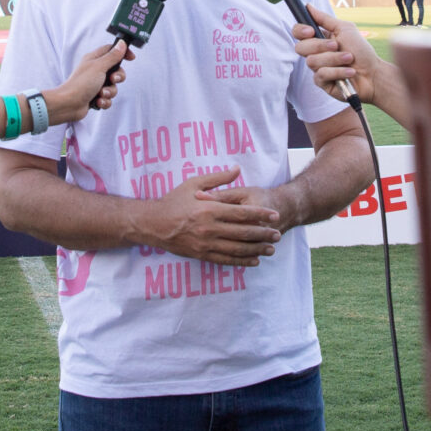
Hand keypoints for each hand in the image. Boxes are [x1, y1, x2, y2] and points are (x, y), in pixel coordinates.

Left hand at [47, 40, 131, 122]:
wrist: (68, 105)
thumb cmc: (81, 84)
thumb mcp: (99, 67)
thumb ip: (112, 56)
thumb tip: (122, 44)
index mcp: (94, 59)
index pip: (111, 50)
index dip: (122, 52)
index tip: (131, 58)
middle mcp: (95, 70)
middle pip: (116, 71)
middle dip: (118, 78)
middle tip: (112, 79)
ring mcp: (95, 84)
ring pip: (113, 87)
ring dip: (110, 92)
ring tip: (101, 94)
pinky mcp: (95, 96)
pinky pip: (108, 98)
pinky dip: (105, 101)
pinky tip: (97, 102)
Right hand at [138, 167, 280, 265]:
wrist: (152, 223)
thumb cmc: (173, 201)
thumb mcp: (193, 184)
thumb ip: (217, 178)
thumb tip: (237, 169)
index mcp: (210, 209)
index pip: (242, 212)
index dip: (260, 214)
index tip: (274, 216)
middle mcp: (209, 228)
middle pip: (243, 232)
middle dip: (263, 234)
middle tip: (277, 234)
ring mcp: (205, 243)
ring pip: (237, 249)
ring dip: (256, 250)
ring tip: (271, 249)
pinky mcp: (201, 254)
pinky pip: (225, 260)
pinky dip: (241, 261)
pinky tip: (254, 261)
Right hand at [291, 7, 406, 119]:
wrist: (373, 74)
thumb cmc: (362, 51)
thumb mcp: (345, 29)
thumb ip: (325, 19)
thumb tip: (308, 6)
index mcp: (320, 39)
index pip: (298, 33)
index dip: (300, 31)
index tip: (311, 31)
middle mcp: (316, 53)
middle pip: (301, 48)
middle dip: (320, 46)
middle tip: (337, 45)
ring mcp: (318, 68)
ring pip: (312, 61)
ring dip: (334, 59)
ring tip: (349, 58)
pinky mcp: (322, 83)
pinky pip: (321, 75)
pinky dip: (338, 71)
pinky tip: (350, 72)